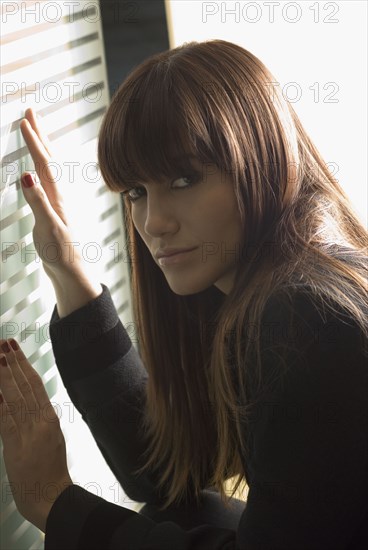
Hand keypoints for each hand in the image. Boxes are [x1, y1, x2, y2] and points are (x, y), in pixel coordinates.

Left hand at [0, 339, 72, 531]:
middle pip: (25, 385)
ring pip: (15, 397)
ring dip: (5, 375)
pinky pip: (5, 418)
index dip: (23, 365)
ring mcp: (28, 431)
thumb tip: (32, 404)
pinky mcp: (15, 445)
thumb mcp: (53, 439)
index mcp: (50, 418)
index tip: (15, 349)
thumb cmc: (51, 471)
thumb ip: (42, 420)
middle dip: (13, 363)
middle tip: (5, 343)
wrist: (51, 497)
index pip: (35, 384)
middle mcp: (40, 420)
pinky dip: (0, 402)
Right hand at [19, 108, 81, 276]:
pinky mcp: (53, 208)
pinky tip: (41, 166)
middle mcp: (59, 195)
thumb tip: (27, 176)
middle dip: (40, 134)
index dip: (34, 142)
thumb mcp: (48, 229)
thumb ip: (38, 203)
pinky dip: (43, 165)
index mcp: (57, 197)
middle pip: (50, 158)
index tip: (25, 121)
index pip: (45, 164)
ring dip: (43, 146)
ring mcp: (57, 201)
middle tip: (31, 111)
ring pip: (50, 166)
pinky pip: (47, 178)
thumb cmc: (61, 254)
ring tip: (36, 130)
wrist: (71, 271)